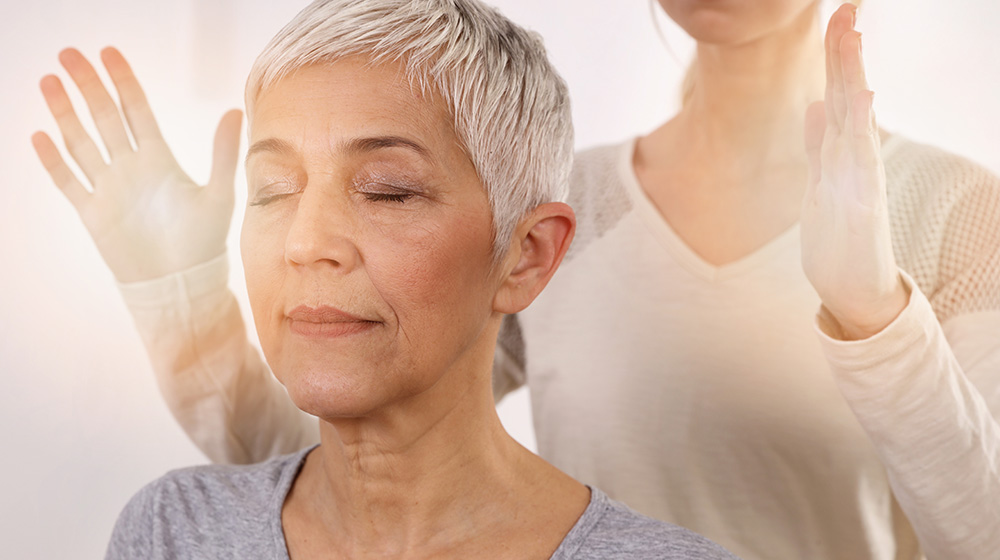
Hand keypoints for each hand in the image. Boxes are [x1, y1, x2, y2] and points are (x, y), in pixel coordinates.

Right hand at [32, 47, 241, 282]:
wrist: (182, 285)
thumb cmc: (205, 243)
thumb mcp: (219, 194)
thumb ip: (223, 153)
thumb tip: (234, 111)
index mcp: (160, 159)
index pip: (137, 110)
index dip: (123, 81)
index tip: (108, 53)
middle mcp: (132, 168)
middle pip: (104, 117)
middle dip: (87, 86)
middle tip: (69, 54)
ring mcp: (110, 189)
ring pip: (81, 142)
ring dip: (65, 113)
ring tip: (49, 82)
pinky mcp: (93, 214)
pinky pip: (69, 182)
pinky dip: (53, 161)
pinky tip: (39, 135)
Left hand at [801, 3, 908, 339]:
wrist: (856, 291)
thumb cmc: (840, 240)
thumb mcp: (820, 185)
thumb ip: (820, 146)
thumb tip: (815, 107)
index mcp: (842, 156)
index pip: (839, 98)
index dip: (837, 60)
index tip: (838, 19)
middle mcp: (856, 163)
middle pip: (850, 100)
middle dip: (845, 56)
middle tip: (846, 10)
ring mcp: (860, 184)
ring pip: (857, 123)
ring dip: (853, 81)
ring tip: (852, 41)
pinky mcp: (861, 209)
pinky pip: (862, 165)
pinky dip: (862, 133)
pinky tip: (865, 103)